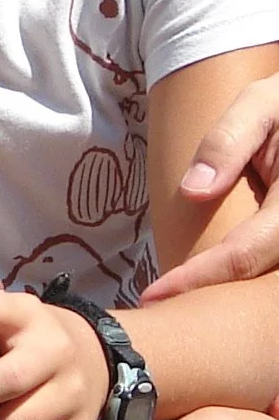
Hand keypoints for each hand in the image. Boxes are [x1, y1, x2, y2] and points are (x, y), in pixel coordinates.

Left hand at [144, 73, 278, 298]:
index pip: (245, 253)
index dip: (197, 277)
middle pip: (259, 282)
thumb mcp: (262, 105)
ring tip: (173, 309)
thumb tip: (193, 191)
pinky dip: (241, 280)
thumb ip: (228, 143)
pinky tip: (206, 288)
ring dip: (226, 296)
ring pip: (270, 286)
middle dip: (210, 298)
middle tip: (156, 314)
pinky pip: (273, 273)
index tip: (152, 295)